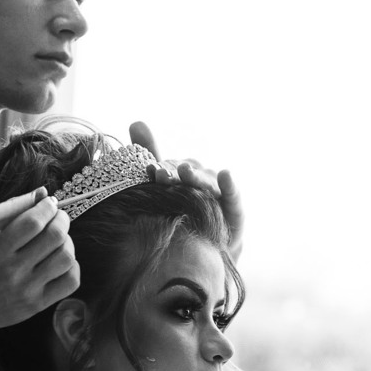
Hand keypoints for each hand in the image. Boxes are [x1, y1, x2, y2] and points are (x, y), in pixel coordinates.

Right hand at [0, 188, 80, 330]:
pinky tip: (61, 262)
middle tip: (59, 218)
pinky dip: (72, 267)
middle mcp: (13, 271)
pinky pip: (71, 281)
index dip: (47, 208)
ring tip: (59, 240)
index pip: (31, 223)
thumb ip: (10, 214)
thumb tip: (43, 193)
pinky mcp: (39, 304)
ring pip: (66, 258)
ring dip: (68, 243)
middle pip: (54, 237)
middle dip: (62, 220)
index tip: (50, 203)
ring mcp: (27, 289)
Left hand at [129, 121, 243, 260]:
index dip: (161, 168)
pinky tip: (226, 175)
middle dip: (174, 174)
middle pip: (188, 171)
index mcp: (181, 174)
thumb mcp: (166, 189)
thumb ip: (151, 156)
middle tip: (162, 176)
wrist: (206, 249)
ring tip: (185, 172)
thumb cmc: (184, 215)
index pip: (170, 167)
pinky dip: (229, 184)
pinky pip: (232, 193)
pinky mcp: (234, 206)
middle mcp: (201, 178)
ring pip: (206, 180)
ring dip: (195, 176)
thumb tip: (136, 121)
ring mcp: (218, 191)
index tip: (150, 171)